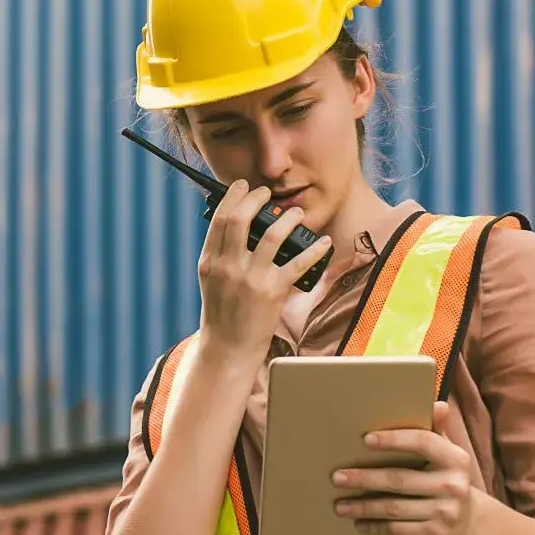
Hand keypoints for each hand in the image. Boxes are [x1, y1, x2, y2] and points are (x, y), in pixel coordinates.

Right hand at [196, 180, 332, 362]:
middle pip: (240, 219)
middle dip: (255, 198)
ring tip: (296, 213)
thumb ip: (220, 255)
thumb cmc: (221, 314)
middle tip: (266, 193)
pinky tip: (323, 243)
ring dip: (288, 218)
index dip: (232, 197)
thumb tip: (234, 227)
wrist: (228, 348)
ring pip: (273, 235)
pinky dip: (314, 250)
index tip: (241, 186)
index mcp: (210, 262)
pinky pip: (298, 264)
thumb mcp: (211, 280)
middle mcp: (228, 266)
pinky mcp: (272, 292)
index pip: (220, 219)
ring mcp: (250, 278)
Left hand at [330, 401, 476, 534]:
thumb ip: (436, 431)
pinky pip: (398, 529)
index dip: (394, 440)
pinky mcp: (436, 534)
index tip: (366, 439)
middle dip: (364, 478)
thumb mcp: (446, 455)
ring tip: (339, 505)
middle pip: (399, 479)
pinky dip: (375, 526)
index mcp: (455, 458)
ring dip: (363, 506)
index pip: (423, 443)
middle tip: (337, 477)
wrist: (470, 523)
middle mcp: (453, 485)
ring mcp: (445, 512)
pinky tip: (358, 523)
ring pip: (394, 507)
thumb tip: (438, 405)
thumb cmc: (445, 479)